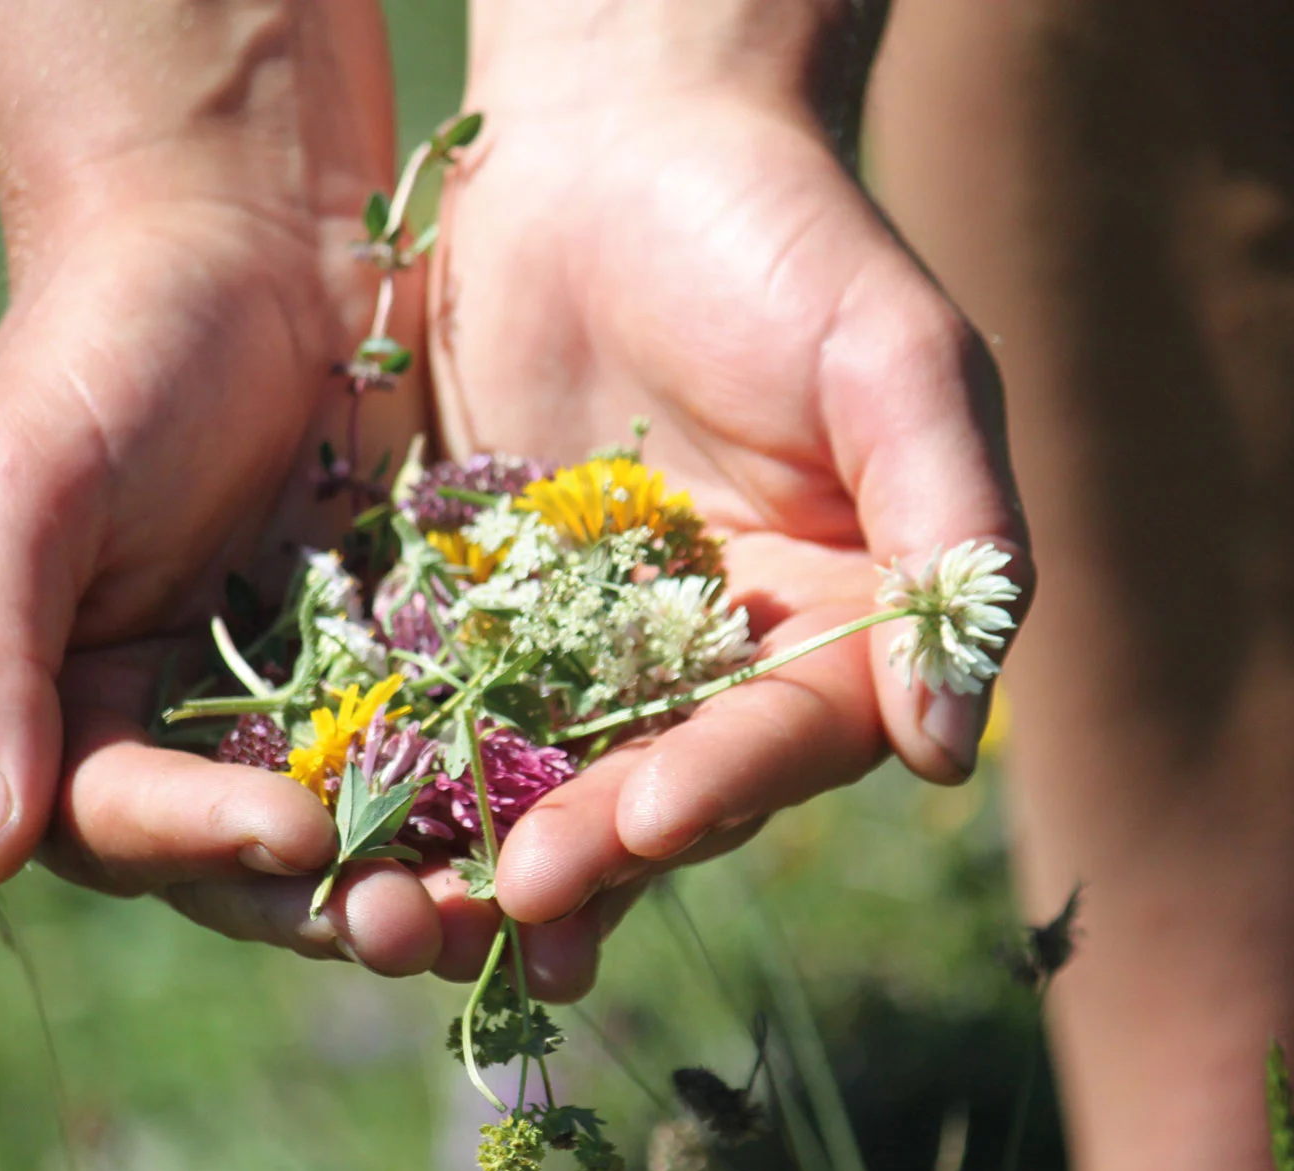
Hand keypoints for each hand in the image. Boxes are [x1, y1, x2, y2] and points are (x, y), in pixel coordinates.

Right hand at [0, 0, 446, 974]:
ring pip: (369, 828)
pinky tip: (564, 810)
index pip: (126, 825)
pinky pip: (454, 746)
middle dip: (329, 899)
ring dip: (428, 875)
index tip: (292, 836)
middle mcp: (191, 738)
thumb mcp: (16, 489)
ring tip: (500, 900)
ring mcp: (311, 707)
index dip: (203, 844)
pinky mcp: (413, 666)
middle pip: (252, 865)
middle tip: (413, 923)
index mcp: (76, 718)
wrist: (242, 235)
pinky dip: (499, 788)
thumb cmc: (103, 349)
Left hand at [424, 4, 1031, 991]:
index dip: (723, 786)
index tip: (651, 819)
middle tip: (512, 902)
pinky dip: (401, 757)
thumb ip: (948, 538)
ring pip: (541, 770)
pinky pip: (441, 696)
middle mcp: (716, 656)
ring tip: (407, 914)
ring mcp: (591, 638)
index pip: (786, 738)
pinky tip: (342, 812)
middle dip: (588, 850)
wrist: (624, 134)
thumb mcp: (897, 366)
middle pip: (656, 784)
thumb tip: (951, 749)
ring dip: (481, 845)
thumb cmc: (786, 233)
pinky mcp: (483, 605)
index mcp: (833, 623)